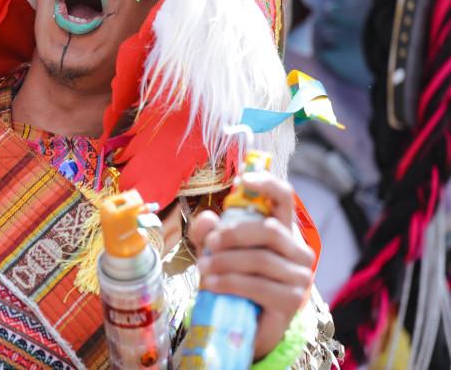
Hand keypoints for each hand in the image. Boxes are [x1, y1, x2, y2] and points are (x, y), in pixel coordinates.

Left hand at [188, 173, 314, 359]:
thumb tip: (209, 218)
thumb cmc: (233, 279)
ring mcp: (299, 277)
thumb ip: (207, 232)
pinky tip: (210, 284)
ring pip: (260, 259)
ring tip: (203, 268)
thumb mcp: (214, 251)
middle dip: (233, 235)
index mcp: (283, 231)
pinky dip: (229, 283)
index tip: (244, 179)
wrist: (243, 323)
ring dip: (225, 262)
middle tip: (209, 244)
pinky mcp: (291, 302)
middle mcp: (298, 251)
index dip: (267, 184)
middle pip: (269, 230)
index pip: (285, 198)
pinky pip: (258, 286)